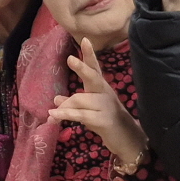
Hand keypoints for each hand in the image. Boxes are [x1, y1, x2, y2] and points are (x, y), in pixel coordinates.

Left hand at [48, 38, 149, 169]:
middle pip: (93, 77)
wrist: (127, 141)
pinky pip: (81, 115)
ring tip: (51, 115)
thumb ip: (75, 102)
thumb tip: (56, 99)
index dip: (89, 54)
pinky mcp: (103, 121)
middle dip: (82, 68)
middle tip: (70, 59)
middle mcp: (104, 93)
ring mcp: (105, 107)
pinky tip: (53, 116)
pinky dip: (65, 115)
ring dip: (64, 108)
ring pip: (79, 100)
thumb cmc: (106, 121)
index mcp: (101, 88)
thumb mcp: (89, 109)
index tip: (84, 40)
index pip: (95, 68)